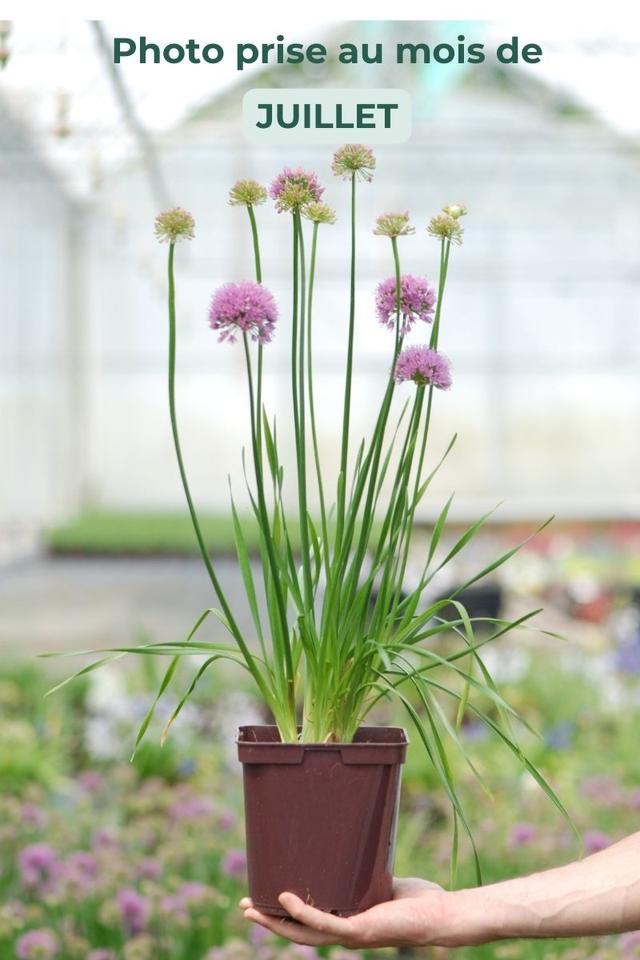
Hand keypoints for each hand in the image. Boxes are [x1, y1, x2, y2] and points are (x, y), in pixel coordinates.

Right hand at [239, 877, 449, 948]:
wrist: (441, 915)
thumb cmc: (418, 900)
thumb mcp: (381, 880)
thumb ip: (364, 869)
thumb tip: (353, 839)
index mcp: (347, 923)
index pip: (308, 924)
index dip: (283, 916)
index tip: (261, 900)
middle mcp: (344, 933)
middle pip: (297, 932)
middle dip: (268, 921)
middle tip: (244, 906)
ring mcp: (350, 934)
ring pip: (302, 933)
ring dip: (274, 922)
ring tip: (251, 907)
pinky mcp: (358, 930)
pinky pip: (323, 923)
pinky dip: (302, 913)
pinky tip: (284, 899)